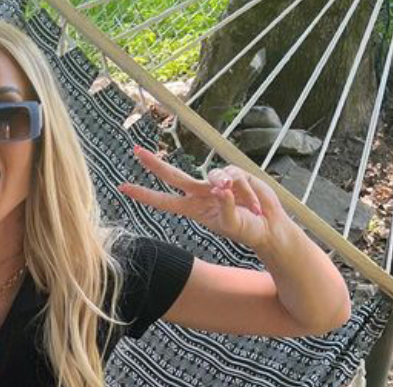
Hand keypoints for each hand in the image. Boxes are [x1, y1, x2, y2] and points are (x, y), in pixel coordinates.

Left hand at [119, 148, 288, 251]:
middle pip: (174, 175)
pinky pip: (236, 175)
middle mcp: (200, 193)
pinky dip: (248, 191)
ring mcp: (216, 182)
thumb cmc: (247, 230)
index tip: (124, 188)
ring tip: (250, 208)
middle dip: (154, 164)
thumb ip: (225, 207)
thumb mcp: (233, 224)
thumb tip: (220, 188)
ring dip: (235, 191)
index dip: (145, 195)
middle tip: (135, 151)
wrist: (268, 226)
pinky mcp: (234, 173)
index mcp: (193, 209)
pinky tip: (255, 203)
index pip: (164, 201)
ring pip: (216, 175)